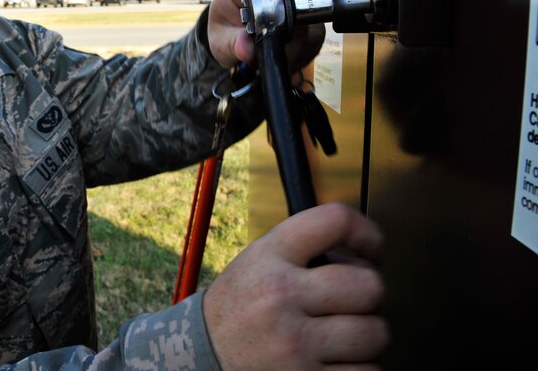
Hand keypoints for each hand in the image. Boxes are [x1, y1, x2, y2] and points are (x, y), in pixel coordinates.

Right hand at [203, 203, 389, 369]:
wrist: (203, 354)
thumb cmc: (239, 307)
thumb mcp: (259, 260)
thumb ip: (305, 249)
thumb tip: (365, 259)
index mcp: (270, 257)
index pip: (336, 221)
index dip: (368, 232)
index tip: (373, 250)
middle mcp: (281, 295)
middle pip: (370, 285)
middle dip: (368, 294)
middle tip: (350, 301)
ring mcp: (294, 343)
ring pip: (375, 333)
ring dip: (366, 335)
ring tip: (340, 334)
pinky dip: (360, 368)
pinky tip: (337, 359)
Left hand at [207, 0, 324, 68]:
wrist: (239, 42)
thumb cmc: (227, 29)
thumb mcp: (219, 39)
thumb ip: (230, 43)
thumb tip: (246, 49)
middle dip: (281, 24)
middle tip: (267, 45)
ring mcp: (297, 0)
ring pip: (308, 18)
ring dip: (292, 44)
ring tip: (273, 55)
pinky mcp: (311, 19)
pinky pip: (315, 35)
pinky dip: (301, 53)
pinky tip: (286, 58)